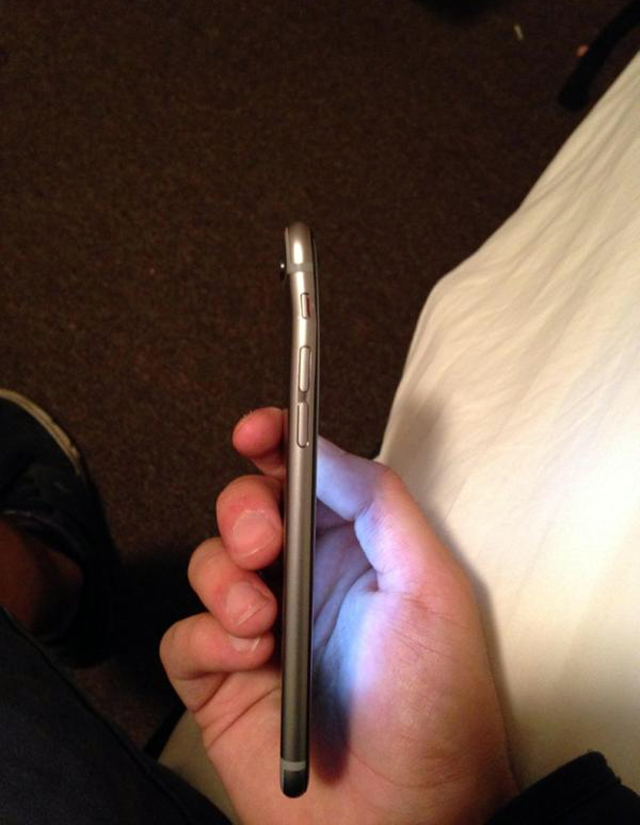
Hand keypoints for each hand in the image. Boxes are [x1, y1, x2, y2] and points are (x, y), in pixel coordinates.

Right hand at [160, 407, 516, 824]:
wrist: (400, 818)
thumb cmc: (432, 708)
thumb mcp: (430, 588)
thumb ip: (379, 504)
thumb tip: (324, 452)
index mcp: (353, 551)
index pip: (303, 477)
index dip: (275, 443)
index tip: (257, 430)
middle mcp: (303, 581)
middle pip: (246, 509)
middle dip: (244, 512)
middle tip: (263, 541)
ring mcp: (258, 627)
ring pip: (208, 563)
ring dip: (226, 580)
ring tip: (261, 620)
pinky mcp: (220, 678)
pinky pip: (184, 633)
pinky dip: (208, 638)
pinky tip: (249, 659)